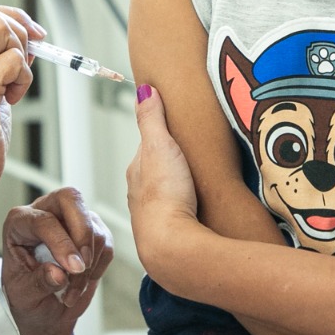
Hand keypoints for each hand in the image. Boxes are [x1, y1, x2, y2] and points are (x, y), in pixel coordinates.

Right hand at [0, 3, 44, 229]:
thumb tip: (27, 35)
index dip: (12, 16)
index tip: (31, 34)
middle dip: (19, 31)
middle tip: (25, 59)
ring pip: (3, 32)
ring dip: (21, 55)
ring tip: (13, 84)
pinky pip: (14, 62)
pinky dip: (24, 79)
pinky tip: (12, 99)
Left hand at [1, 187, 112, 331]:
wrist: (43, 309)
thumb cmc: (26, 297)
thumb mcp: (23, 295)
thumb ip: (39, 283)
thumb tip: (58, 274)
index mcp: (20, 222)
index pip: (44, 220)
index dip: (61, 243)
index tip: (74, 269)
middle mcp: (45, 212)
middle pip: (70, 198)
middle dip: (82, 232)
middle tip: (83, 266)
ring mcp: (71, 219)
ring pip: (93, 227)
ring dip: (89, 265)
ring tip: (72, 291)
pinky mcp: (92, 231)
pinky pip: (106, 243)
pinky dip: (98, 267)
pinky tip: (82, 282)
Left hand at [124, 86, 200, 281]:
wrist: (171, 245)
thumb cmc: (164, 196)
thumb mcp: (159, 146)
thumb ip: (151, 119)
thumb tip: (143, 89)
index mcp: (137, 170)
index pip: (148, 146)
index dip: (162, 136)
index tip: (176, 129)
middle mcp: (140, 193)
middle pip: (156, 170)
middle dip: (172, 164)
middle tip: (192, 156)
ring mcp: (153, 214)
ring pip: (165, 193)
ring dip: (178, 187)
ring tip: (197, 182)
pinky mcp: (169, 232)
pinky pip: (177, 213)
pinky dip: (184, 207)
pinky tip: (196, 208)